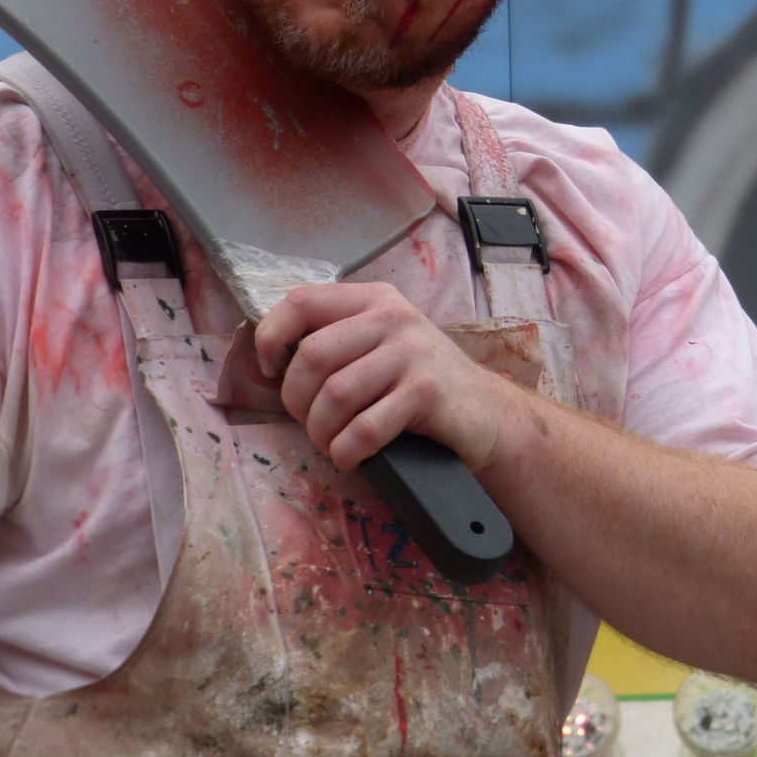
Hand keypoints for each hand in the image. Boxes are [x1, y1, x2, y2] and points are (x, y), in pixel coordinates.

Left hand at [252, 283, 517, 471]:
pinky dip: (346, 451)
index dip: (271, 338)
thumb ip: (336, 340)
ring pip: (334, 395)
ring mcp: (412, 353)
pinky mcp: (427, 393)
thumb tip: (270, 362)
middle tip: (312, 423)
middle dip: (297, 402)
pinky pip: (364, 428)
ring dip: (321, 432)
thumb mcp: (381, 345)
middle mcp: (393, 316)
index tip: (271, 372)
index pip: (301, 301)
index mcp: (374, 299)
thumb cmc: (420, 384)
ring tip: (333, 444)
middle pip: (310, 356)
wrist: (486, 414)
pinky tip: (352, 456)